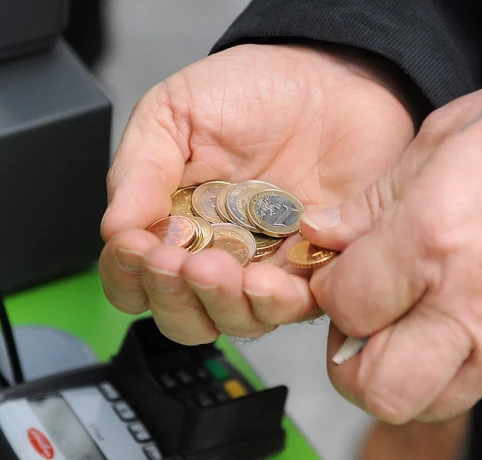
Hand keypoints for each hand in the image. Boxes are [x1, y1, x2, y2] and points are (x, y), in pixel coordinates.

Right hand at [99, 44, 413, 343]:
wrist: (328, 76)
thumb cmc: (250, 90)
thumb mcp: (176, 114)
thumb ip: (142, 169)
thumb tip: (114, 228)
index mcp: (174, 223)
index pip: (136, 278)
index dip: (128, 274)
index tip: (136, 248)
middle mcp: (219, 255)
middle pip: (183, 315)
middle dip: (172, 298)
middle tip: (176, 262)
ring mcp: (267, 266)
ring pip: (236, 321)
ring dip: (220, 305)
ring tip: (216, 268)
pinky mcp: (314, 266)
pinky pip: (295, 307)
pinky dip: (274, 304)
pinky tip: (264, 278)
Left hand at [301, 66, 481, 422]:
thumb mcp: (439, 142)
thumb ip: (370, 203)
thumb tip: (320, 233)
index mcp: (428, 240)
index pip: (345, 307)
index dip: (328, 294)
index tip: (338, 278)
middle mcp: (467, 302)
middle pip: (378, 389)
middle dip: (350, 367)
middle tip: (358, 327)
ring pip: (431, 404)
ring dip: (402, 376)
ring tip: (408, 327)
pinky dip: (458, 358)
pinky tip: (467, 313)